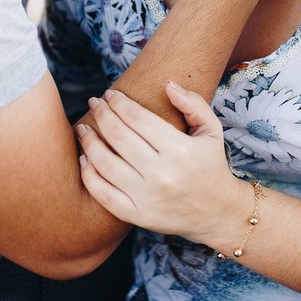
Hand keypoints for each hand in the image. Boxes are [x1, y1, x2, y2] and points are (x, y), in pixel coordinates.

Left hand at [76, 82, 248, 245]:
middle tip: (94, 103)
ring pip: (105, 164)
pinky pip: (103, 194)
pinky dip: (89, 175)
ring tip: (83, 128)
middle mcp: (162, 174)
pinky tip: (84, 159)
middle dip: (101, 114)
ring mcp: (148, 197)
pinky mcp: (138, 216)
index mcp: (180, 150)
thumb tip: (168, 84)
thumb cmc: (211, 165)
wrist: (217, 213)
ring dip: (89, 142)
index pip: (137, 118)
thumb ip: (193, 103)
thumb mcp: (212, 130)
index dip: (118, 102)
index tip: (110, 94)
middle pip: (118, 136)